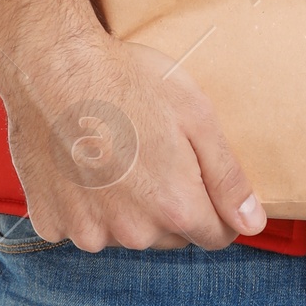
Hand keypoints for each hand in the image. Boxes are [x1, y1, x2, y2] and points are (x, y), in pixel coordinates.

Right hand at [0, 22, 267, 252]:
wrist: (52, 69)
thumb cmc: (127, 82)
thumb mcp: (195, 115)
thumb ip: (228, 177)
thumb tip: (253, 223)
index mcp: (175, 208)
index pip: (216, 236)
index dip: (215, 207)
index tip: (197, 173)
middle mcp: (133, 233)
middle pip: (170, 236)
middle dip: (169, 204)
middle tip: (151, 152)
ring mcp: (87, 232)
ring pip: (124, 233)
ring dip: (125, 207)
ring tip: (113, 154)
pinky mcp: (51, 223)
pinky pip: (82, 226)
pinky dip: (85, 204)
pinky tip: (81, 163)